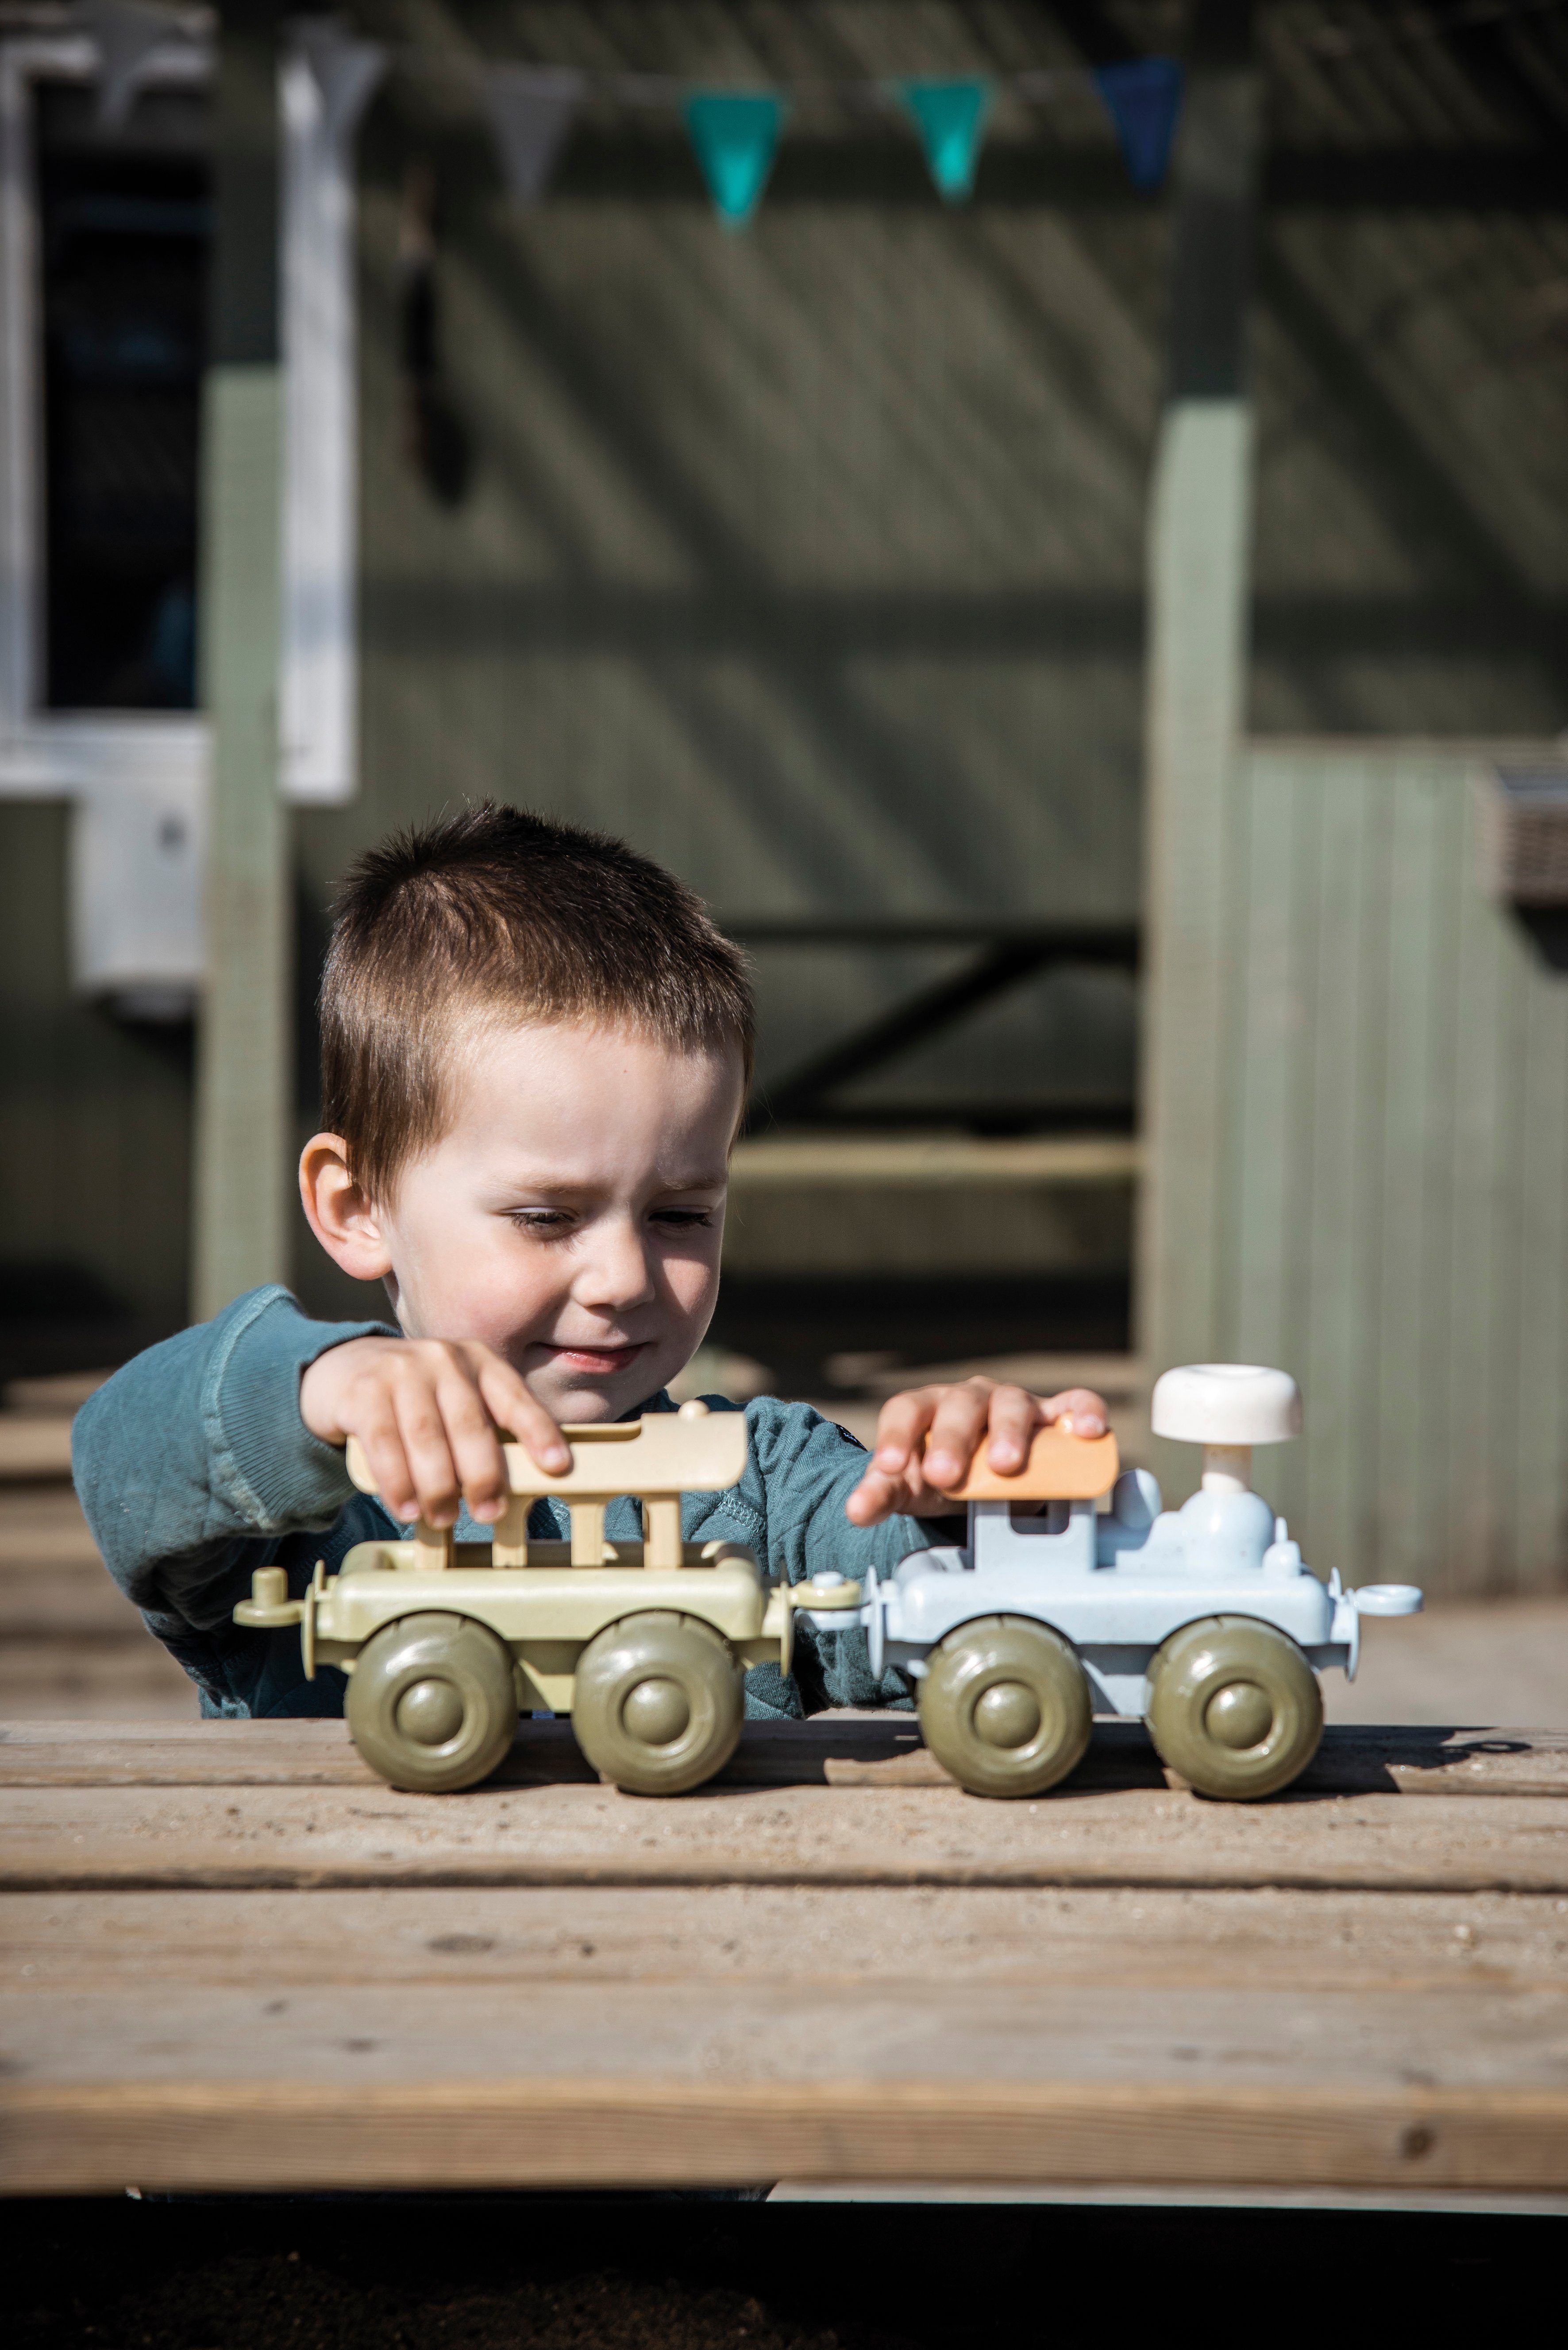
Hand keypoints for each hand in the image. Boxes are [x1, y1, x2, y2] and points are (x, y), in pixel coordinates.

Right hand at [299, 1336, 569, 1526]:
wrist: (343, 1370)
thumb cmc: (414, 1397)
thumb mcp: (455, 1398)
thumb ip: (484, 1428)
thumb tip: (522, 1482)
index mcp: (478, 1361)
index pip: (514, 1397)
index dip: (538, 1431)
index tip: (557, 1466)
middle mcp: (444, 1358)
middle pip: (470, 1422)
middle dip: (483, 1474)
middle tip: (488, 1512)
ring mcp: (401, 1370)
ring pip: (427, 1437)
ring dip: (438, 1485)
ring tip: (443, 1517)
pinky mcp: (364, 1390)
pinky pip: (384, 1442)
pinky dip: (397, 1481)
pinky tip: (405, 1507)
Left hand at [845, 1378, 1107, 1527]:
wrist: (981, 1471)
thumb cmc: (941, 1472)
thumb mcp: (909, 1488)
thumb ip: (881, 1495)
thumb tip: (856, 1511)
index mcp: (926, 1409)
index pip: (906, 1410)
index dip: (897, 1437)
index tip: (891, 1468)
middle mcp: (969, 1399)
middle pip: (960, 1405)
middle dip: (953, 1439)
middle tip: (947, 1476)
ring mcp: (1013, 1403)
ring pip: (1012, 1402)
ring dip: (1008, 1431)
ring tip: (1005, 1465)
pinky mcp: (1054, 1415)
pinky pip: (1074, 1403)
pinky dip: (1083, 1412)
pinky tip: (1084, 1431)